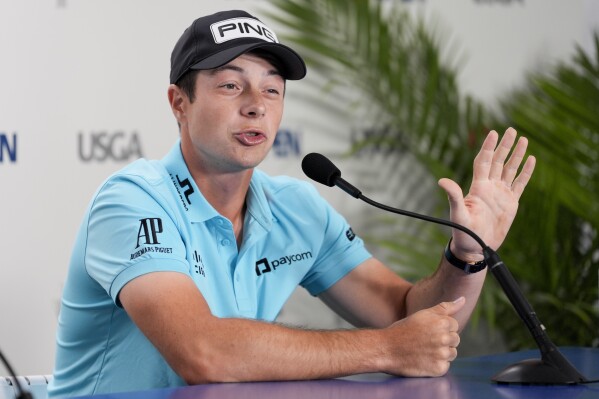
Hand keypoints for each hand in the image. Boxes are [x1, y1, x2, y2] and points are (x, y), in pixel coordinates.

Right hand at [381, 297, 464, 376]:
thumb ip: (445, 307)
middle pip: (455, 339)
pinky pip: (445, 366)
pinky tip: (423, 360)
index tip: (427, 330)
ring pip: (452, 353)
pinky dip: (436, 365)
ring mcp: (442, 354)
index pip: (454, 325)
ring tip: (424, 350)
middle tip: (425, 341)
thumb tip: (463, 299)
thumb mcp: (423, 314)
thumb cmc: (404, 329)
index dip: (440, 328)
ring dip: (441, 353)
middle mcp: (444, 338)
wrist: (386, 349)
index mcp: (442, 322)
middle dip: (443, 340)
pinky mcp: (439, 369)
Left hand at [438, 127, 535, 260]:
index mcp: (478, 187)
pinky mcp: (511, 203)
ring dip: (516, 155)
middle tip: (512, 130)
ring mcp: (501, 194)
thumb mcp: (458, 214)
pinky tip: (531, 160)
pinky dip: (525, 172)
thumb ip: (453, 196)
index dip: (489, 147)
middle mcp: (490, 187)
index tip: (493, 132)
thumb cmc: (462, 232)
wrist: (475, 247)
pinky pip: (520, 184)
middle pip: (498, 161)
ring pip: (510, 169)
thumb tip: (442, 181)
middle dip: (505, 146)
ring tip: (524, 140)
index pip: (484, 161)